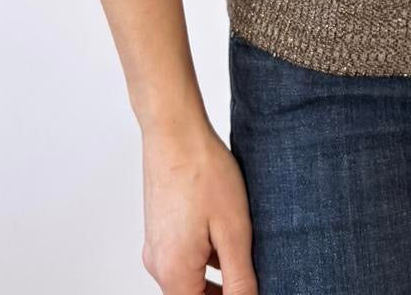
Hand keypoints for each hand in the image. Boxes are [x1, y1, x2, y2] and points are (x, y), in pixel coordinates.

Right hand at [139, 116, 256, 293]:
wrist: (175, 131)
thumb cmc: (203, 172)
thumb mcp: (233, 230)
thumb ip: (239, 279)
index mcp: (174, 272)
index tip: (251, 287)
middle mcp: (158, 264)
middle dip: (224, 293)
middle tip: (254, 276)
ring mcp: (157, 246)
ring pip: (190, 278)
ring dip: (217, 276)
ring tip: (247, 255)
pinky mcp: (160, 229)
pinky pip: (184, 257)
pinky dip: (207, 257)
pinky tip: (229, 235)